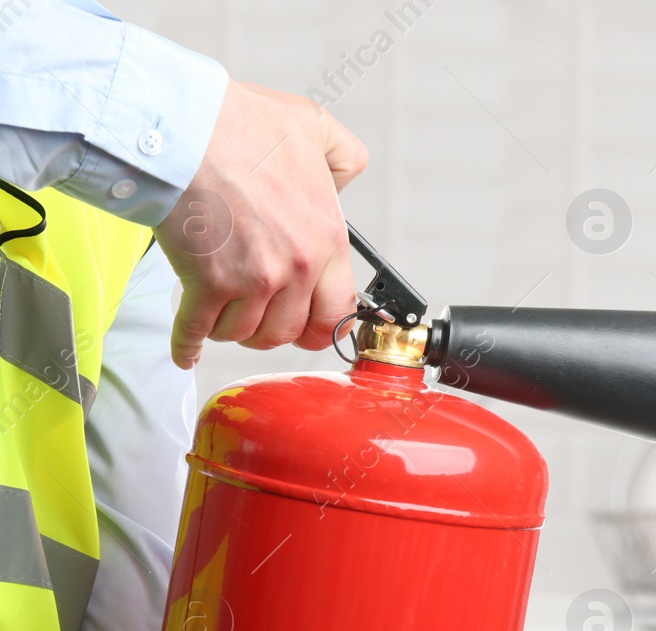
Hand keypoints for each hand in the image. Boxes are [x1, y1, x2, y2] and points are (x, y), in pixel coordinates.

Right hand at [157, 80, 367, 368]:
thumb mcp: (314, 129)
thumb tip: (343, 178)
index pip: (337, 311)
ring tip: (221, 313)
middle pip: (289, 332)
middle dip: (272, 331)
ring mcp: (252, 280)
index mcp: (325, 239)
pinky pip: (196, 332)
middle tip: (258, 320)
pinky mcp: (206, 284)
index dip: (321, 327)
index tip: (309, 330)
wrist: (182, 129)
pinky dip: (186, 346)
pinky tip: (185, 350)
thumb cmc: (238, 124)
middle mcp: (295, 266)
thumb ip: (341, 157)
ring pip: (244, 333)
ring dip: (230, 330)